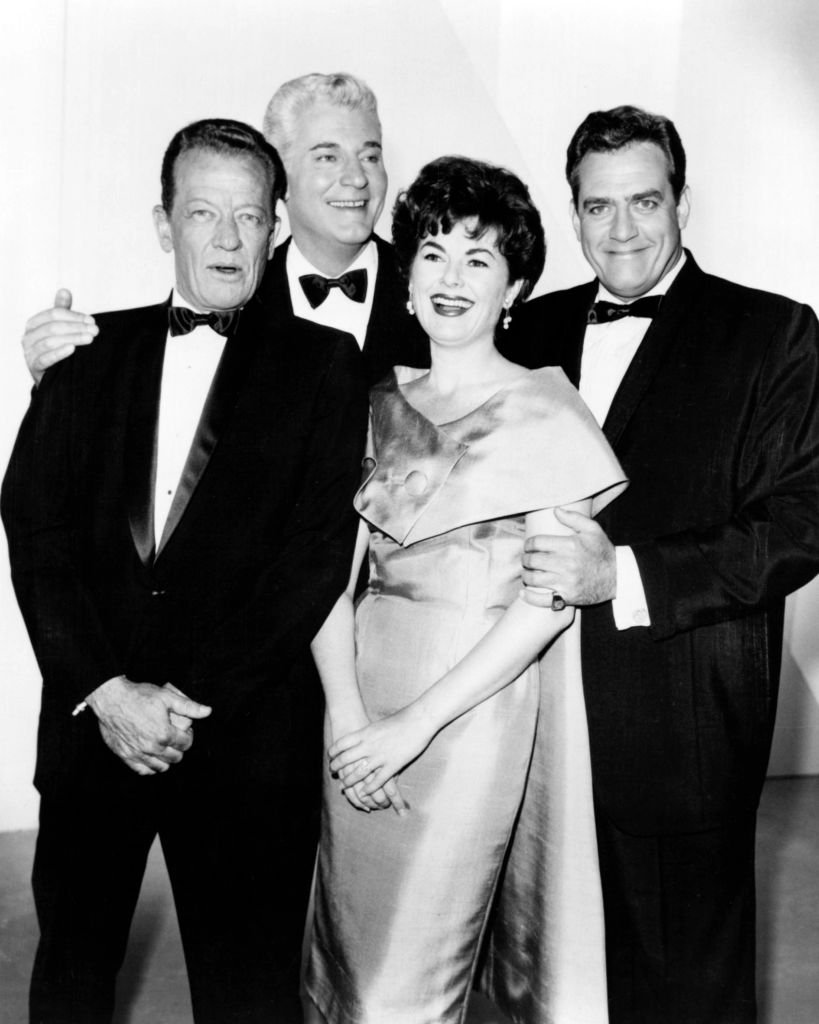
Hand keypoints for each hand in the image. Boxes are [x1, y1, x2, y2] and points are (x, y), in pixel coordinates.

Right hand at [22, 289, 97, 383]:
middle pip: (53, 327)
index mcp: (34, 323)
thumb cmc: (57, 348)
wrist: (52, 376)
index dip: (74, 316)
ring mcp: (29, 352)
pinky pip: (45, 358)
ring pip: (50, 341)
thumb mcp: (60, 328)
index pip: (54, 314)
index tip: (92, 321)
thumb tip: (64, 290)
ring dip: (72, 338)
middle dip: (76, 327)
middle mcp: (28, 336)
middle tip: (95, 331)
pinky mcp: (34, 366)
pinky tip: (72, 349)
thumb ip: (62, 310)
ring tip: (89, 339)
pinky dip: (59, 353)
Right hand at [85, 676, 211, 775]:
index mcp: (164, 734)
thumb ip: (189, 706)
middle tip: (174, 737)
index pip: (185, 744)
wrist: (111, 699)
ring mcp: (137, 753)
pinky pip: (142, 770)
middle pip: (175, 757)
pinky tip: (152, 756)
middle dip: (178, 748)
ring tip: (164, 746)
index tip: (184, 730)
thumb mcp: (167, 696)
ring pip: (161, 767)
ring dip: (166, 759)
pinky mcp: (125, 756)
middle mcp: (151, 747)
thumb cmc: (139, 696)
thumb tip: (207, 711)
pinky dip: (150, 766)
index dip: (188, 736)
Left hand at [329, 704, 433, 799]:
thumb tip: (362, 736)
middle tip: (333, 771)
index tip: (330, 756)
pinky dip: (369, 788)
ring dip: (349, 780)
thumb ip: (369, 732)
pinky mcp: (393, 765)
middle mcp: (369, 745)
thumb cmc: (401, 718)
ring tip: (343, 785)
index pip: (342, 744)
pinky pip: (377, 780)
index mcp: (365, 733)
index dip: (334, 751)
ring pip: (359, 773)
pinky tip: (364, 793)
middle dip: (337, 767)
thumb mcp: (379, 724)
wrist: (419, 719)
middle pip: (346, 759)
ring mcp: (381, 756)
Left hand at [521, 507, 615, 606]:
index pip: (537, 542)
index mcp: (570, 546)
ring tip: (527, 572)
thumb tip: (555, 510)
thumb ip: (574, 518)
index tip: (529, 546)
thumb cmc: (603, 552)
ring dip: (526, 575)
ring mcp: (566, 582)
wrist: (618, 577)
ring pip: (534, 579)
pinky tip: (523, 593)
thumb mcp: (593, 530)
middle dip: (525, 559)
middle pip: (533, 560)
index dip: (529, 543)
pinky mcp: (567, 597)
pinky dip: (530, 597)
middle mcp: (566, 564)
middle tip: (526, 559)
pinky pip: (542, 600)